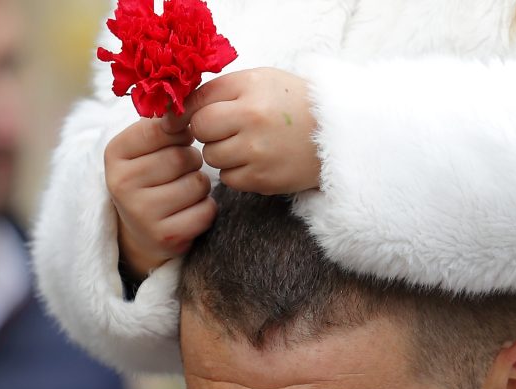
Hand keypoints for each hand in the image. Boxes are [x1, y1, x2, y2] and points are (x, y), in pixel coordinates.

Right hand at [104, 118, 216, 280]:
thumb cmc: (150, 176)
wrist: (140, 231)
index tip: (178, 139)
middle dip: (191, 161)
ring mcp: (141, 213)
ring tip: (183, 190)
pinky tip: (188, 210)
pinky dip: (205, 209)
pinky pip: (206, 211)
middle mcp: (121, 183)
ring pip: (198, 184)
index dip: (180, 132)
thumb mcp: (145, 147)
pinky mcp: (164, 236)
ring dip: (200, 185)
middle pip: (183, 157)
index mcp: (115, 153)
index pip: (163, 128)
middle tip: (180, 170)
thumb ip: (164, 124)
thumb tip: (189, 101)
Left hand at [169, 67, 320, 194]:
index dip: (189, 111)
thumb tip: (175, 111)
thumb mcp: (262, 81)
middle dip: (208, 131)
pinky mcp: (264, 179)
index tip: (189, 118)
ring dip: (222, 153)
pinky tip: (257, 161)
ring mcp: (257, 151)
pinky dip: (237, 172)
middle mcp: (252, 117)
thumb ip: (221, 90)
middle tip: (229, 129)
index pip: (197, 100)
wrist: (340, 135)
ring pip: (212, 156)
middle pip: (201, 129)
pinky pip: (229, 179)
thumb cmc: (295, 104)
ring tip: (248, 145)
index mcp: (250, 87)